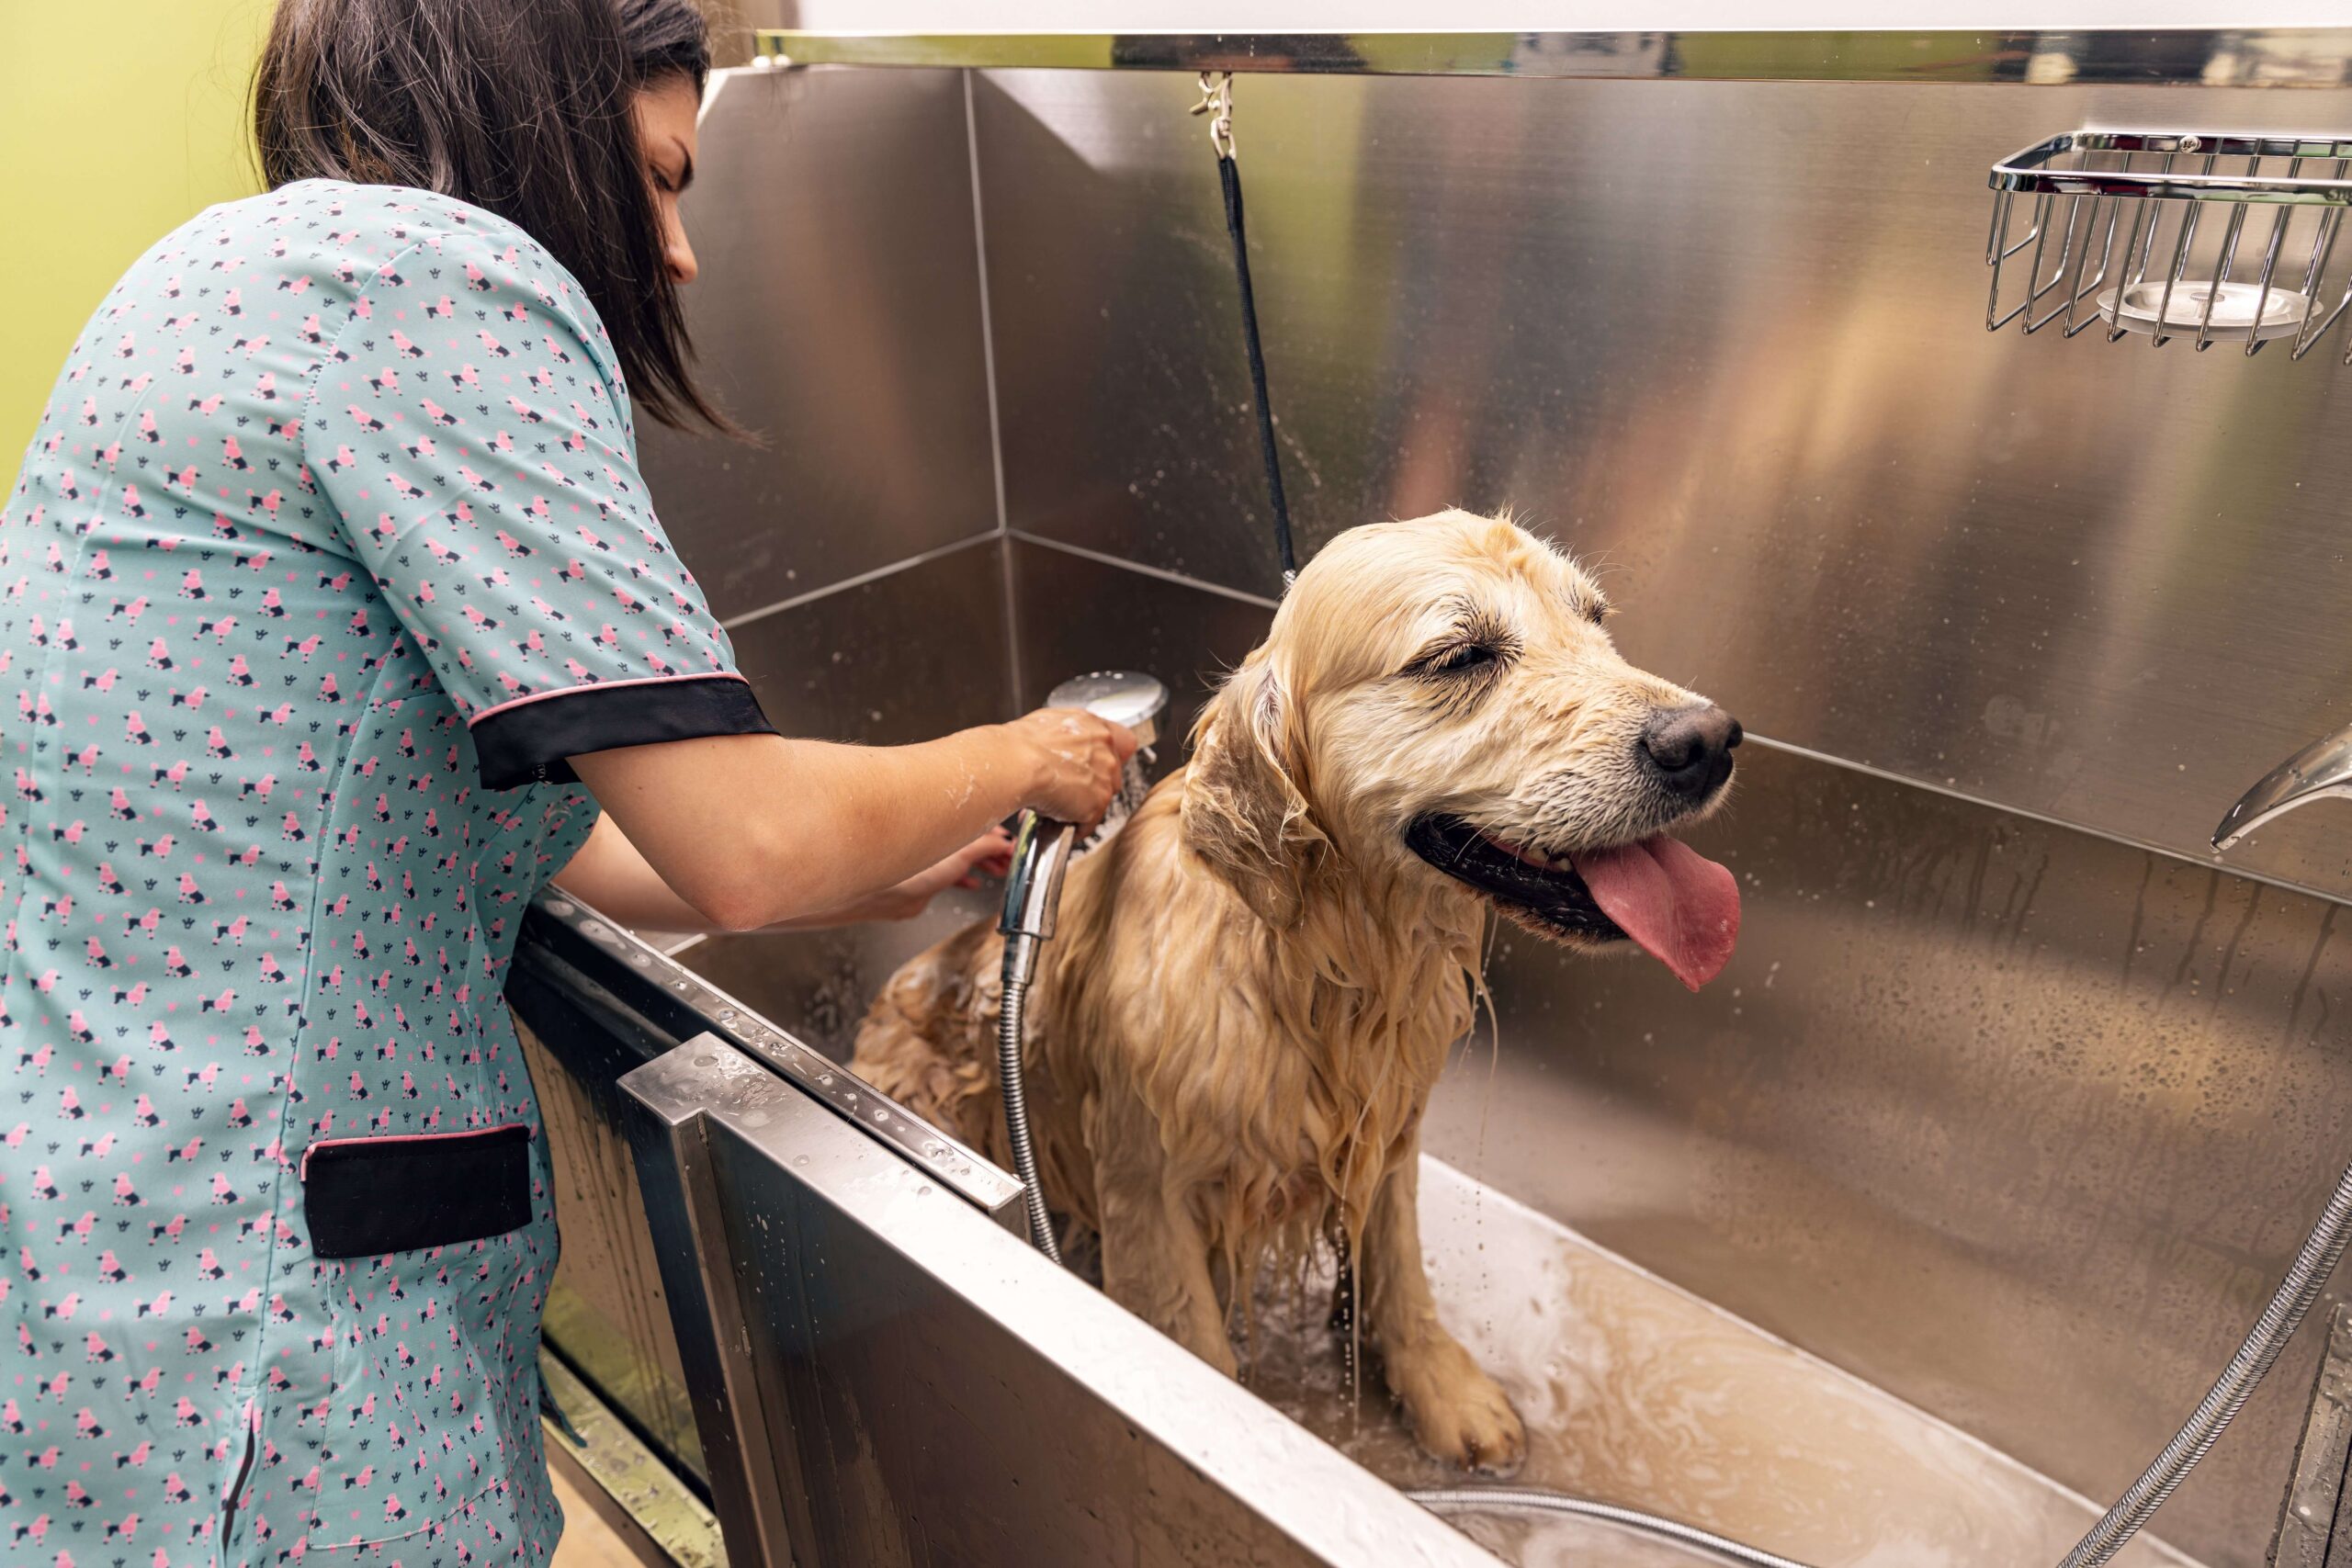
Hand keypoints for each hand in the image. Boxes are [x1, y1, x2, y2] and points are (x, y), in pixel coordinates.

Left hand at [857, 827, 1015, 921]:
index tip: (1013, 846)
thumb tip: (1005, 842)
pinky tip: (974, 883)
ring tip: (998, 872)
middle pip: (975, 842)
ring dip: (985, 865)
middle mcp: (941, 841)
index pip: (981, 826)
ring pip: (967, 859)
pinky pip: (955, 875)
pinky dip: (968, 878)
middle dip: (995, 852)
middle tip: (1010, 862)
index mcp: (948, 827)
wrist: (888, 897)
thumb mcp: (962, 854)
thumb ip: (986, 846)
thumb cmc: (914, 872)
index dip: (999, 837)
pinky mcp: (930, 879)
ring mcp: (935, 859)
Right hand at [1008, 707, 1137, 828]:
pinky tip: (1054, 825)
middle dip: (1091, 785)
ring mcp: (1105, 776)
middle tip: (1066, 791)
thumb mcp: (1045, 725)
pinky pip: (1088, 822)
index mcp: (1093, 726)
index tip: (1097, 765)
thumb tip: (1056, 747)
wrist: (1016, 763)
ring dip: (1080, 807)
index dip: (1111, 755)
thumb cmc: (1019, 745)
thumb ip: (1063, 736)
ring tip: (1054, 811)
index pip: (1122, 741)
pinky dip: (1072, 827)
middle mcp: (1105, 748)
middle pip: (1113, 774)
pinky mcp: (1098, 803)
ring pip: (1100, 799)